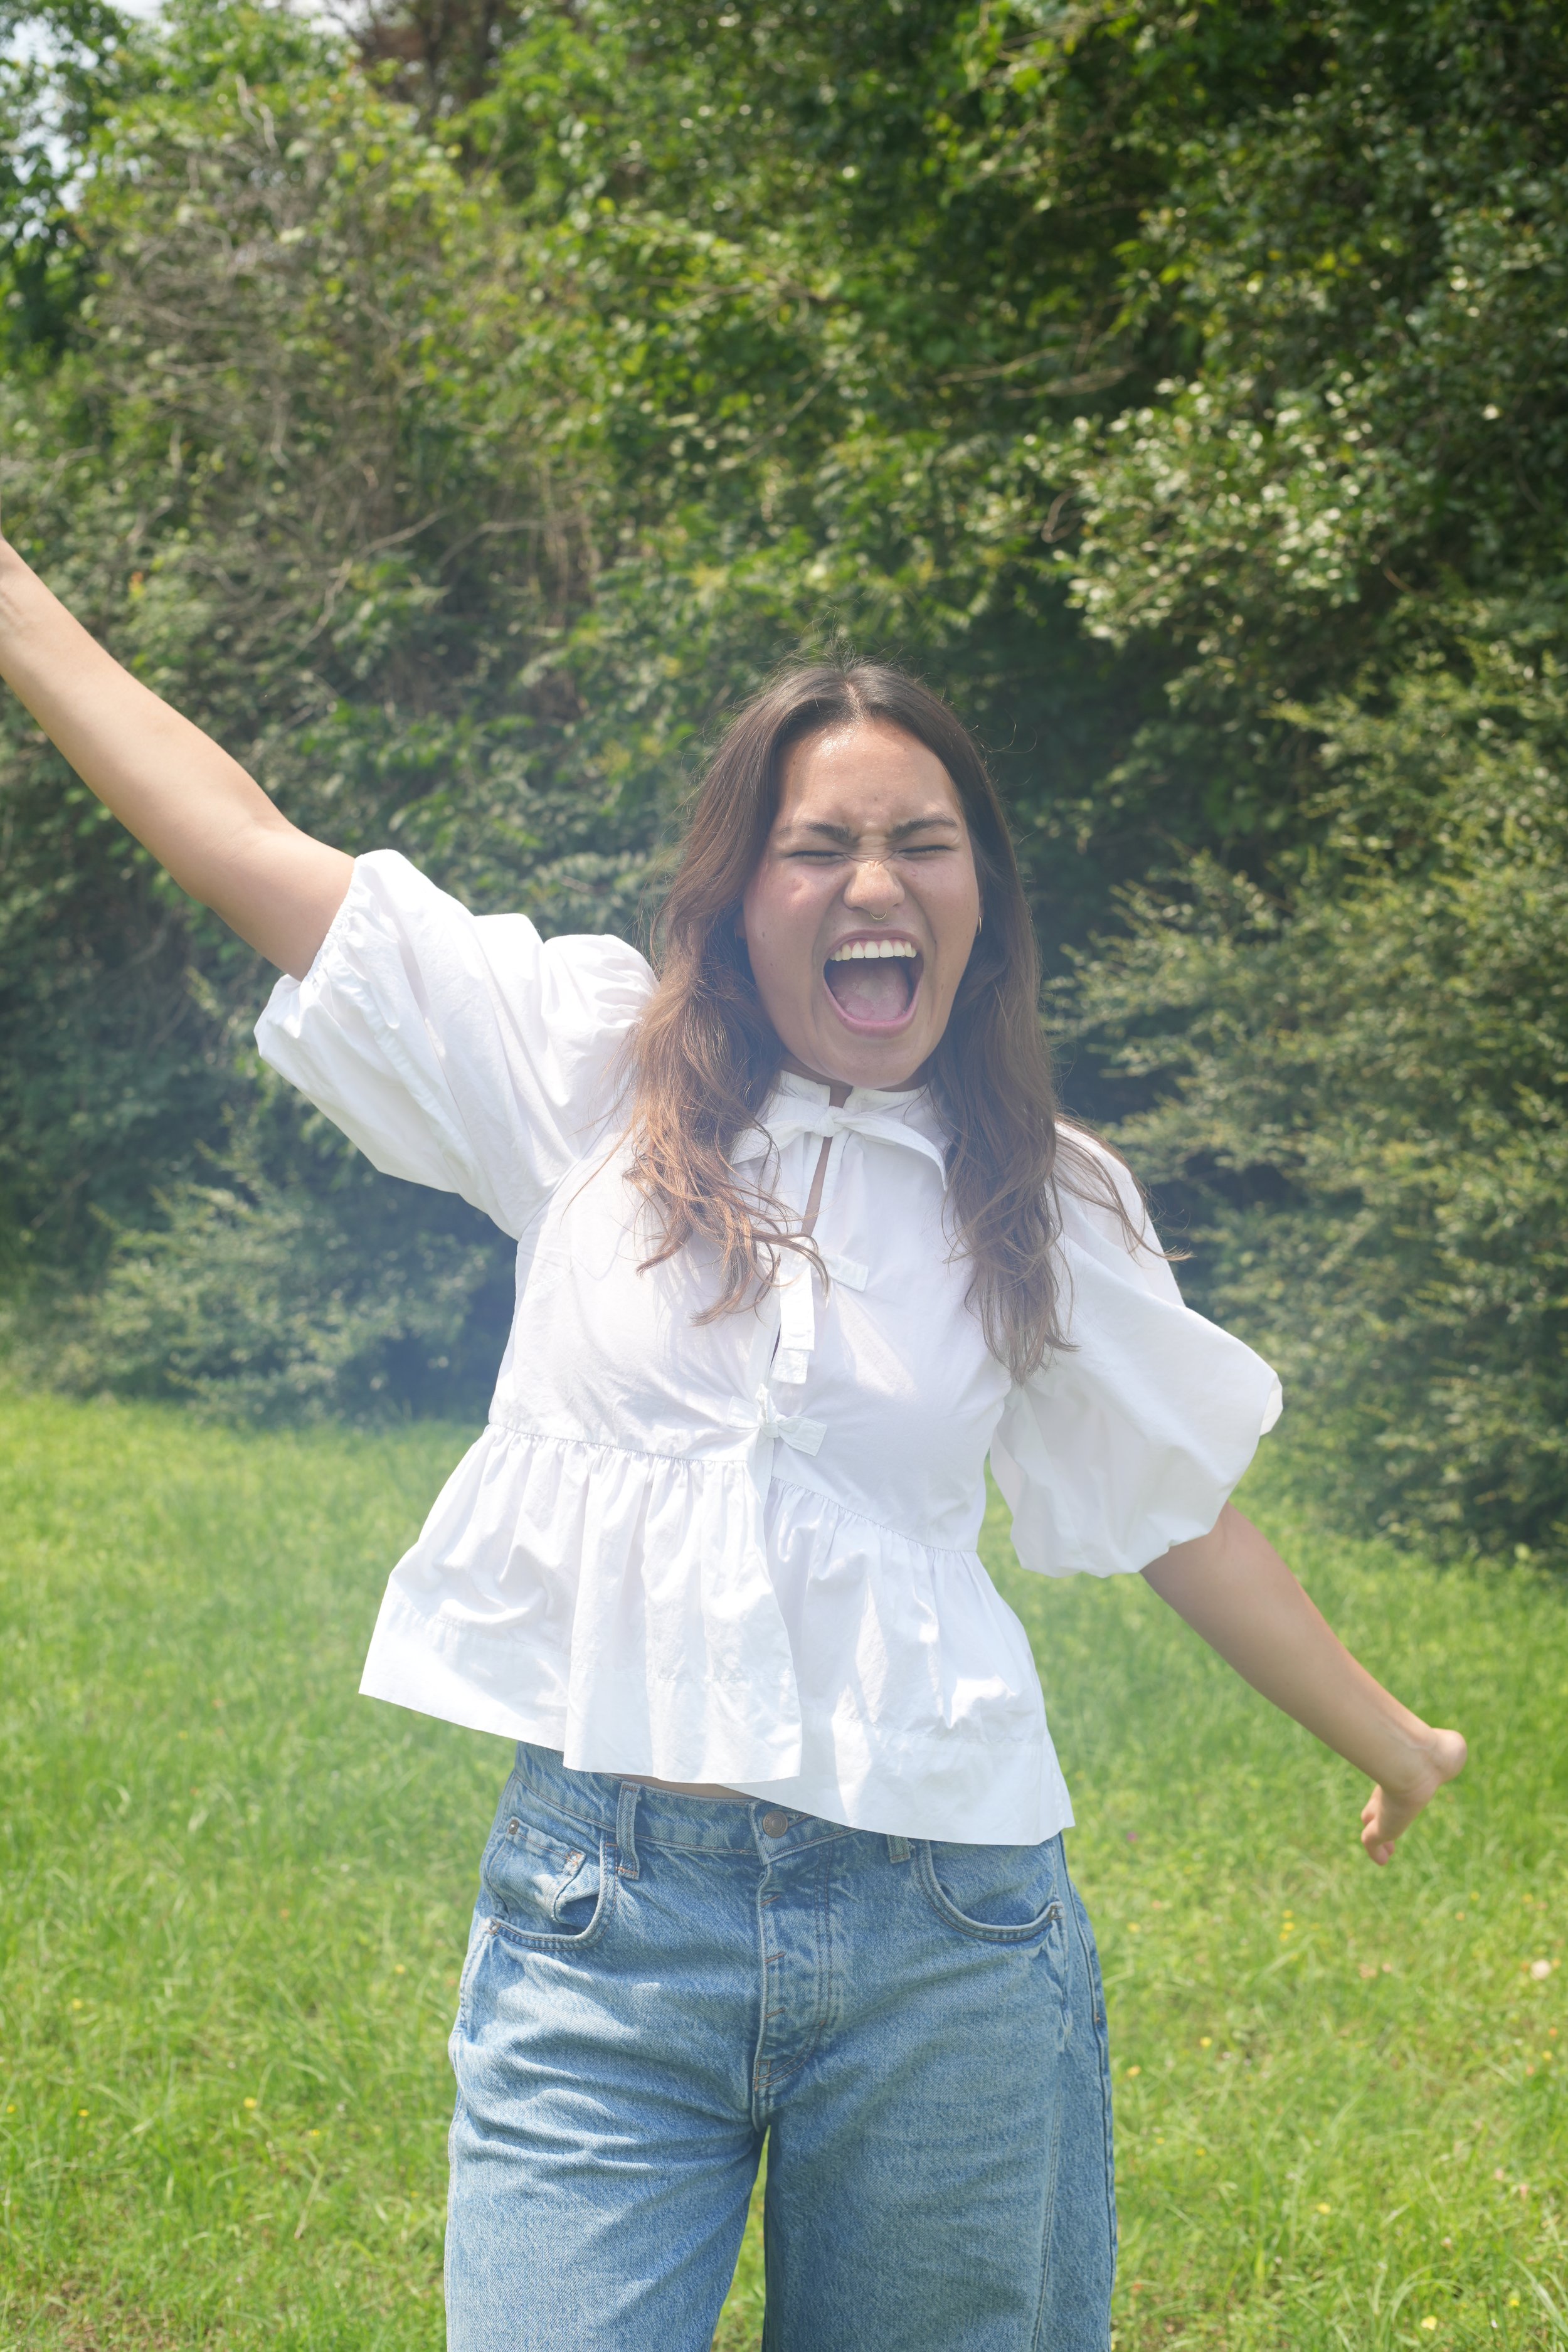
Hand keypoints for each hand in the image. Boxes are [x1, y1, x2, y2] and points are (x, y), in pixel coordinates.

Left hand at [1361, 1725, 1466, 1865]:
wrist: (1419, 1763)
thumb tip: (1457, 1745)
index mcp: (1404, 1773)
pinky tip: (1383, 1860)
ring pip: (1372, 1821)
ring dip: (1378, 1836)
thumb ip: (1453, 1747)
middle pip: (1377, 1803)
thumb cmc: (1437, 1754)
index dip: (1392, 1793)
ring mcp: (1382, 1807)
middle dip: (1377, 1812)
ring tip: (1386, 1851)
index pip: (1392, 1785)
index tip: (1397, 1802)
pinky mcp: (1381, 1825)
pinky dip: (1375, 1852)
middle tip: (1377, 1821)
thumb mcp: (1452, 1748)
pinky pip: (1371, 1842)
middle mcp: (1389, 1788)